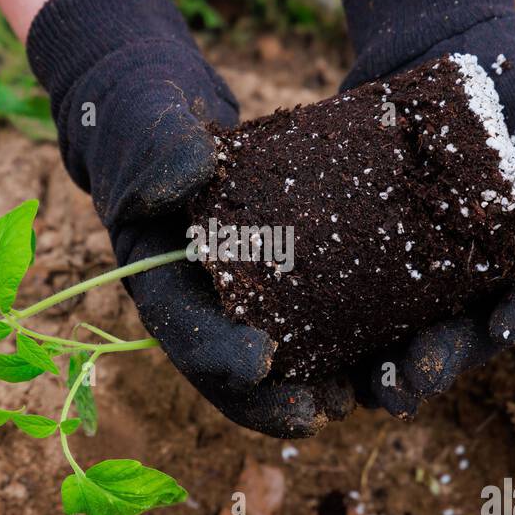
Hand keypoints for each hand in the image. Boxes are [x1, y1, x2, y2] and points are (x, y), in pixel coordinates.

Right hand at [27, 0, 353, 435]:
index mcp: (153, 272)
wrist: (155, 103)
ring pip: (269, 351)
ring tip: (353, 399)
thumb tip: (188, 175)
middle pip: (226, 364)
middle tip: (318, 411)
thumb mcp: (142, 120)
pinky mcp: (270, 269)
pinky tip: (373, 354)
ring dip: (307, 382)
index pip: (181, 327)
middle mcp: (193, 293)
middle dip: (268, 396)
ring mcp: (232, 287)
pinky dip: (331, 340)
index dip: (217, 354)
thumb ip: (158, 148)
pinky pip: (301, 315)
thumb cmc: (141, 112)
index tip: (260, 364)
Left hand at [336, 0, 514, 416]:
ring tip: (367, 390)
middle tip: (410, 381)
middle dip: (443, 362)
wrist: (443, 53)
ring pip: (420, 338)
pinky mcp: (385, 265)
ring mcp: (436, 279)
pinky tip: (321, 359)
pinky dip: (349, 340)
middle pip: (473, 335)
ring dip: (395, 371)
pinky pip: (370, 312)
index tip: (502, 326)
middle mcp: (491, 281)